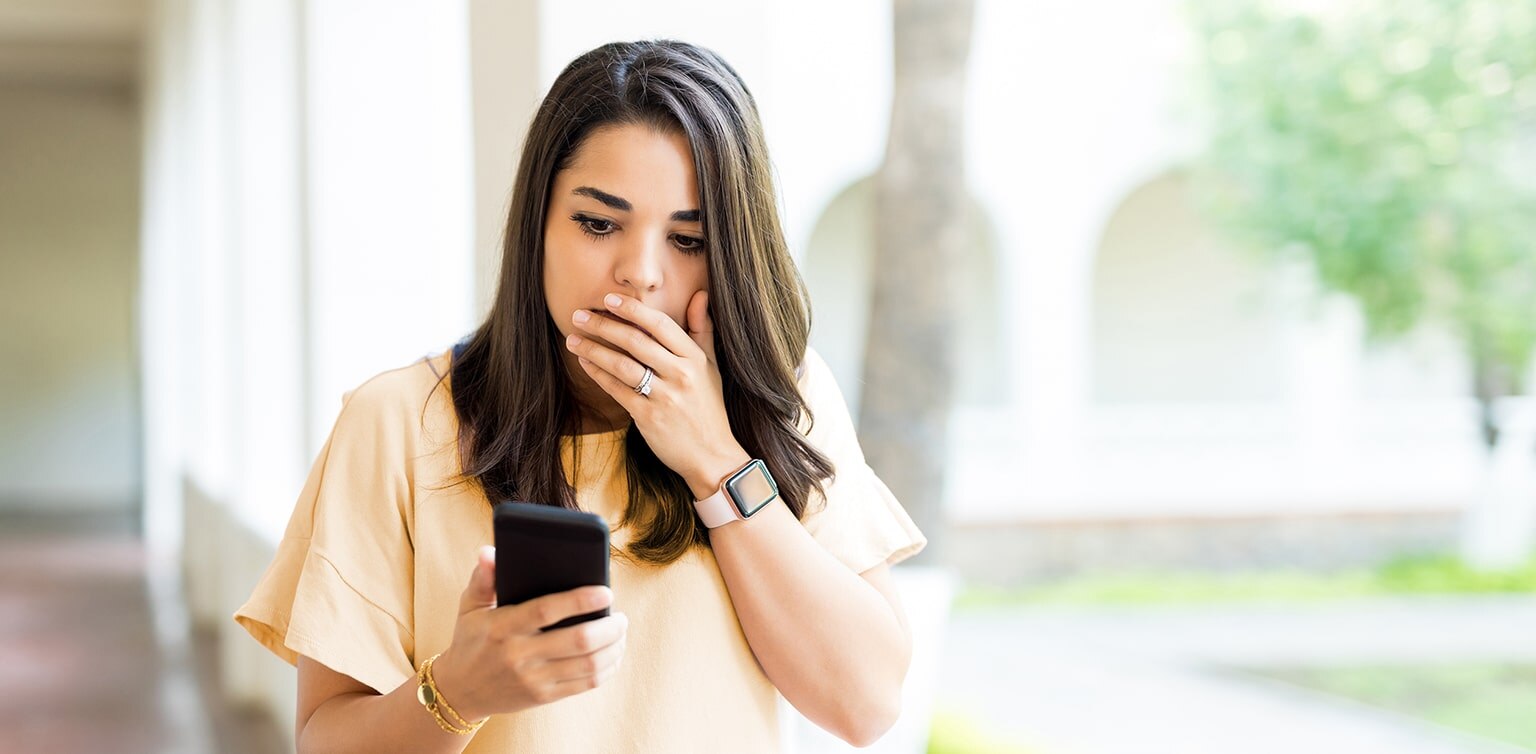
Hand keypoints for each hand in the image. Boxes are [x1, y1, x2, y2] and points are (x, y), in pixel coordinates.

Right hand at [432, 546, 627, 720]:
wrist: (459, 692)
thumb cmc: (471, 640)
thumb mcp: (469, 607)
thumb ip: (483, 578)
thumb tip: (489, 550)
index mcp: (503, 627)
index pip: (546, 610)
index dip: (580, 600)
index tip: (606, 592)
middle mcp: (519, 654)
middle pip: (577, 640)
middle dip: (609, 627)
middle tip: (621, 616)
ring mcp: (533, 679)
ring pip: (587, 665)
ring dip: (613, 648)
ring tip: (620, 632)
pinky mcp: (543, 697)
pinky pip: (584, 684)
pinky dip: (606, 669)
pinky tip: (613, 655)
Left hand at [565, 290, 749, 497]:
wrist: (712, 455)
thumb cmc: (709, 407)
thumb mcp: (711, 366)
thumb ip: (702, 329)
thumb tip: (701, 294)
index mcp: (695, 358)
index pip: (660, 325)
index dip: (632, 309)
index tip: (608, 299)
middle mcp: (681, 374)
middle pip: (636, 341)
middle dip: (603, 325)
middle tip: (579, 315)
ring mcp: (664, 396)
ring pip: (622, 365)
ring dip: (593, 349)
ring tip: (573, 338)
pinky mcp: (648, 417)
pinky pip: (617, 390)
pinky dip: (598, 374)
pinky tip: (585, 363)